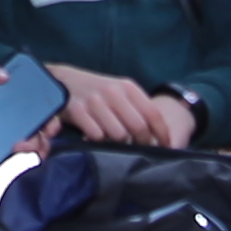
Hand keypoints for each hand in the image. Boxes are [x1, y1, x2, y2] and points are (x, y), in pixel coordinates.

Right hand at [52, 63, 193, 149]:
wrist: (64, 80)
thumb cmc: (97, 90)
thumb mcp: (119, 91)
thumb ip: (137, 108)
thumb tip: (157, 135)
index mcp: (127, 86)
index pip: (153, 113)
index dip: (162, 133)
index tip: (166, 146)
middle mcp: (113, 92)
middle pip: (138, 127)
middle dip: (142, 143)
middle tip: (140, 150)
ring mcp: (95, 101)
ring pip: (118, 134)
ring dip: (119, 144)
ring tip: (116, 144)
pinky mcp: (78, 111)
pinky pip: (97, 135)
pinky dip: (99, 141)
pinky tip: (98, 139)